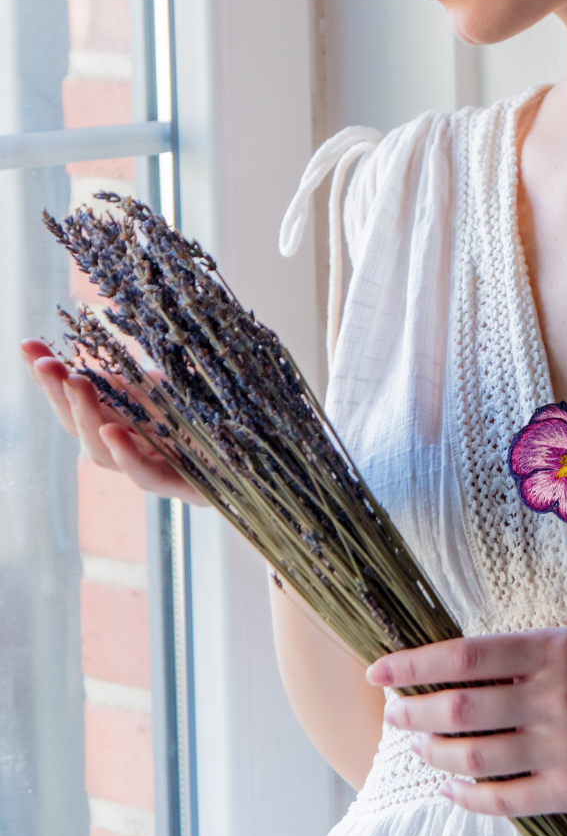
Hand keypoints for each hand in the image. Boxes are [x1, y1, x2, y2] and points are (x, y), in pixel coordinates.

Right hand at [21, 338, 207, 505]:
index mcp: (127, 424)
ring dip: (87, 418)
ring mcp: (157, 471)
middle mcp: (134, 451)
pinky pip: (148, 477)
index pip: (78, 403)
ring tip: (76, 384)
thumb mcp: (179, 385)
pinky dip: (128, 456)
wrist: (268, 450)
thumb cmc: (223, 415)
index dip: (52, 380)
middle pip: (82, 428)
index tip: (29, 347)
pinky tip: (112, 432)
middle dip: (60, 395)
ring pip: (104, 454)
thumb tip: (92, 363)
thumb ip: (138, 377)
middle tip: (48, 364)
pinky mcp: (187, 487)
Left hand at [366, 628, 566, 815]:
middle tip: (394, 716)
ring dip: (435, 754)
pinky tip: (450, 787)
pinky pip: (503, 799)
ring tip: (420, 748)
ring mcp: (565, 746)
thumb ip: (519, 658)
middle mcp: (556, 694)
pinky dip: (466, 795)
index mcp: (554, 648)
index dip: (415, 664)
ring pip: (474, 756)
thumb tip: (450, 672)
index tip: (381, 672)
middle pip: (461, 708)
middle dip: (414, 713)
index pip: (466, 655)